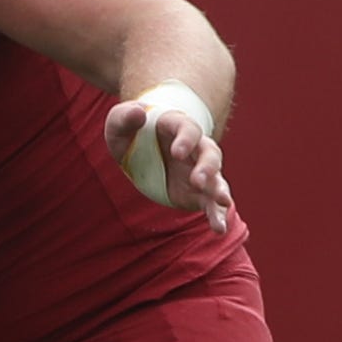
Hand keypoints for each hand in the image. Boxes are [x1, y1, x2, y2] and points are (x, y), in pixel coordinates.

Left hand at [102, 97, 232, 233]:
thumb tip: (138, 113)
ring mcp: (199, 170)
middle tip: (198, 181)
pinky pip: (211, 203)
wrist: (142, 148)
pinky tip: (219, 228)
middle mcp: (195, 148)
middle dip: (207, 167)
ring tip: (222, 204)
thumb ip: (125, 117)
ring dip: (220, 192)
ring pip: (216, 179)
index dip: (186, 139)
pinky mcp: (198, 192)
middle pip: (210, 154)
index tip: (178, 152)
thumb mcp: (119, 121)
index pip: (188, 129)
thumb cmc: (132, 131)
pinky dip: (217, 214)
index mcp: (177, 126)